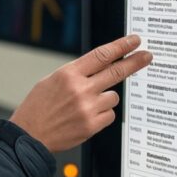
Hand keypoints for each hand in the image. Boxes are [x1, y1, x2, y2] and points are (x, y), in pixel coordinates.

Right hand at [9, 35, 151, 152]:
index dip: (122, 46)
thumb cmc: (38, 107)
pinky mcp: (92, 125)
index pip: (102, 55)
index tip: (134, 41)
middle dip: (135, 62)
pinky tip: (85, 116)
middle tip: (147, 56)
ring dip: (104, 98)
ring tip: (84, 105)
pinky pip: (109, 115)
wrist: (29, 135)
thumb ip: (77, 74)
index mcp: (68, 74)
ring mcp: (88, 108)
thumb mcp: (51, 81)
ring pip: (112, 96)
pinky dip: (101, 114)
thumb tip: (101, 66)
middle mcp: (80, 89)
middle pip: (116, 71)